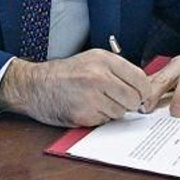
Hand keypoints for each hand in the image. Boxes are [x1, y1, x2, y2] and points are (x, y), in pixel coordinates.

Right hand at [0, 50, 149, 126]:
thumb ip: (117, 71)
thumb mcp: (92, 60)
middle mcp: (98, 76)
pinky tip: (87, 108)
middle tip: (117, 100)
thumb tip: (143, 88)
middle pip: (133, 98)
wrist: (35, 86)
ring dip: (113, 110)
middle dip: (128, 102)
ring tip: (96, 101)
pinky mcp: (83, 114)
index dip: (143, 90)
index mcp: (103, 60)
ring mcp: (91, 96)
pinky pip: (105, 120)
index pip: (141, 79)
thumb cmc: (65, 73)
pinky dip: (100, 117)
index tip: (140, 95)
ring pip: (121, 111)